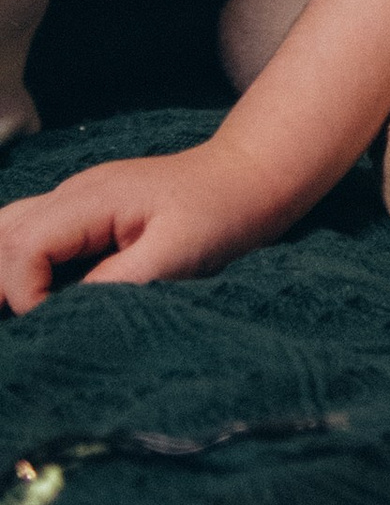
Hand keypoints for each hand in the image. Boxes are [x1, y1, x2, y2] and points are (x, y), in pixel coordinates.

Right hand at [0, 143, 276, 311]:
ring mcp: (75, 200)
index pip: (25, 246)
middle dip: (4, 285)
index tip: (54, 324)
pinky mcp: (84, 214)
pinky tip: (34, 295)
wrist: (250, 176)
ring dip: (7, 272)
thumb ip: (117, 282)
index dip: (26, 293)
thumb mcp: (177, 254)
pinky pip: (31, 234)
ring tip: (22, 313)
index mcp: (91, 199)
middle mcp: (72, 194)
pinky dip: (21, 264)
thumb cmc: (221, 212)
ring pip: (8, 230)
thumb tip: (63, 313)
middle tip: (26, 327)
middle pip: (3, 235)